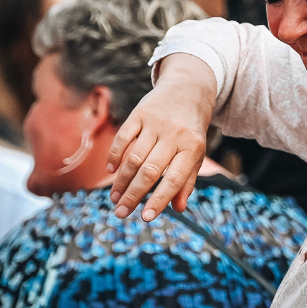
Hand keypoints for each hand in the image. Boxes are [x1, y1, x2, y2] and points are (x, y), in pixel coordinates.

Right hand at [106, 54, 216, 220]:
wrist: (188, 89)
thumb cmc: (191, 130)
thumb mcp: (196, 153)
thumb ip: (187, 180)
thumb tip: (178, 209)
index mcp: (192, 147)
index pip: (174, 179)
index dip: (159, 199)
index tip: (146, 218)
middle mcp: (174, 135)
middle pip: (150, 170)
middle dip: (133, 195)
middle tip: (121, 213)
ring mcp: (156, 123)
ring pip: (134, 157)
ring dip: (121, 180)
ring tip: (115, 198)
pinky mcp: (140, 113)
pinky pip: (123, 136)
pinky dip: (115, 154)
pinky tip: (109, 170)